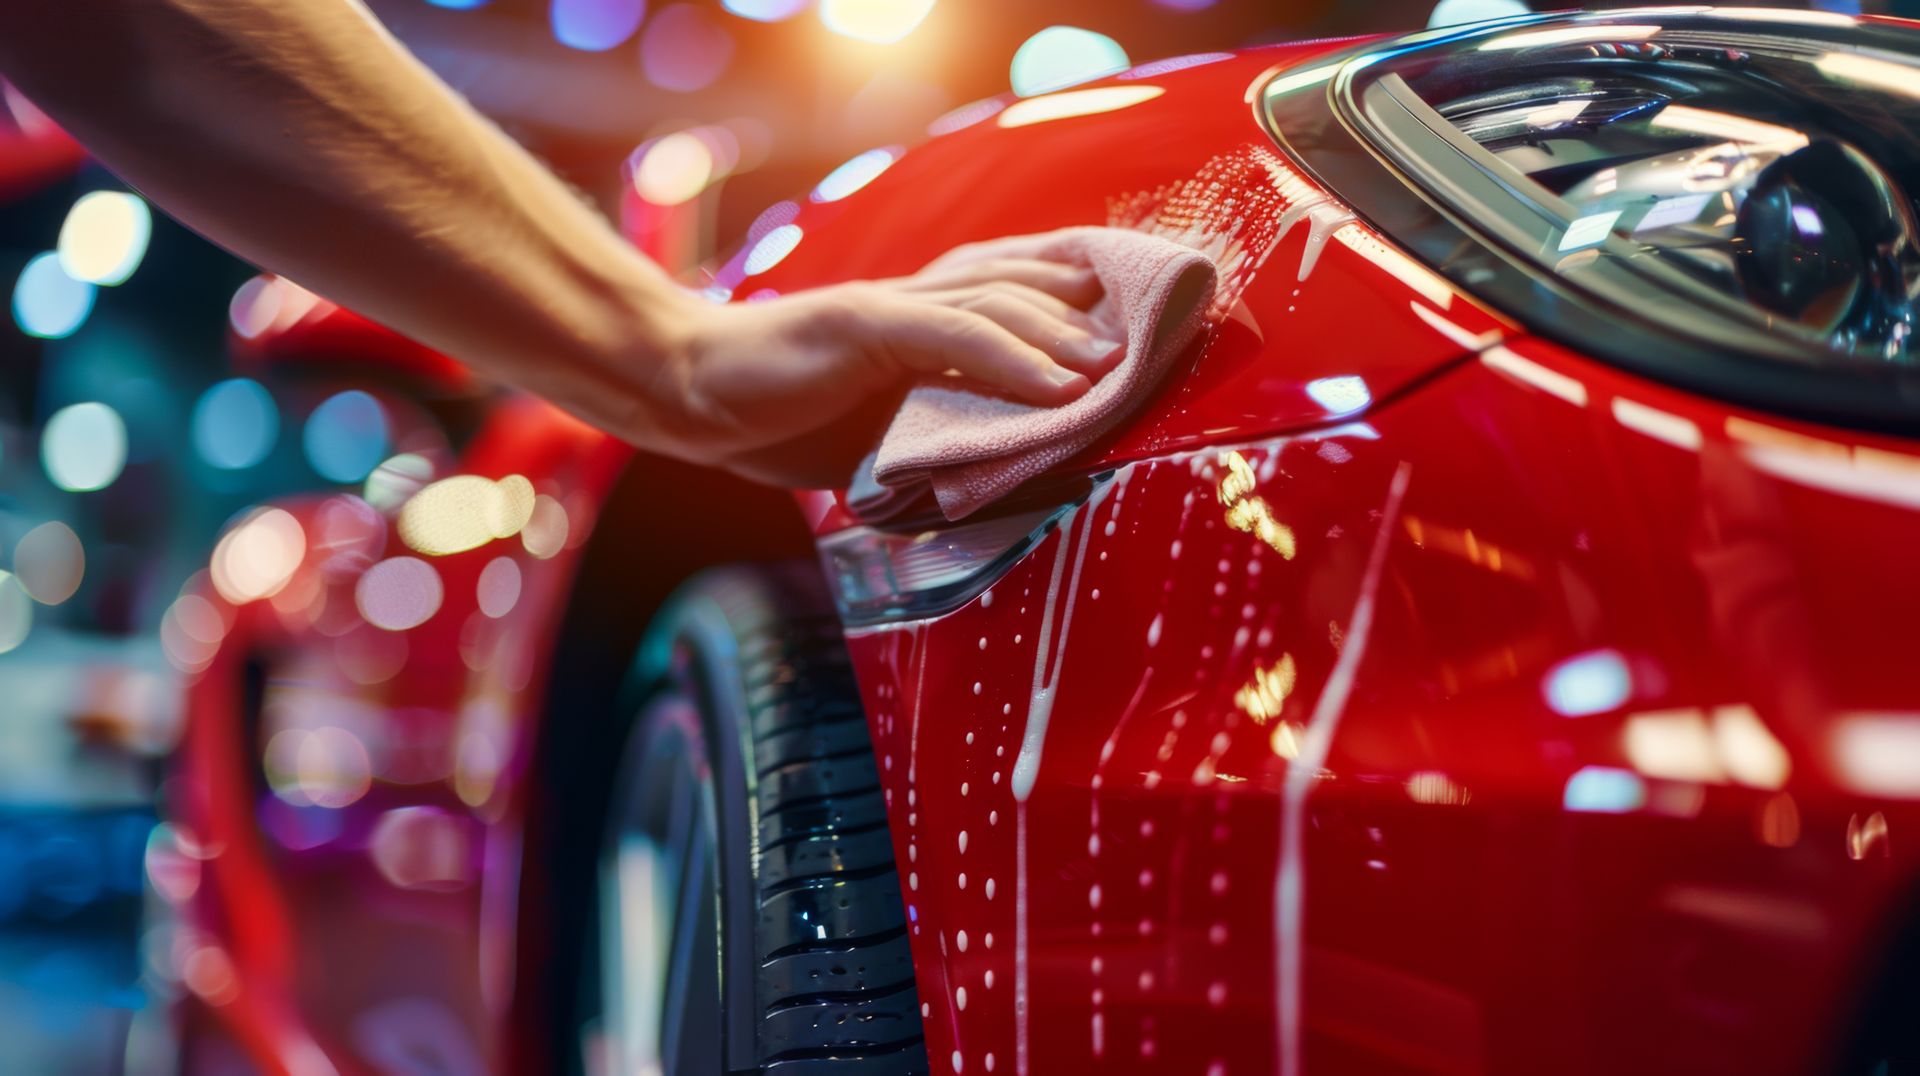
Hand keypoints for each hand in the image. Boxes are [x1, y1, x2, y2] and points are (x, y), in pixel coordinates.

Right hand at [637, 255, 1120, 487]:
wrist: (689, 392)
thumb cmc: (781, 413)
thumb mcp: (880, 433)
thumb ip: (942, 434)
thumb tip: (1017, 472)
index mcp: (923, 317)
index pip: (1020, 289)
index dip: (1086, 301)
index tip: (1147, 326)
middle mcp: (916, 298)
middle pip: (1026, 282)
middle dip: (1099, 306)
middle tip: (1164, 333)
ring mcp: (891, 305)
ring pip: (998, 302)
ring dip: (1067, 336)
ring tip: (1122, 368)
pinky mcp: (863, 322)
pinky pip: (951, 334)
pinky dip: (1012, 358)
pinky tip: (1057, 384)